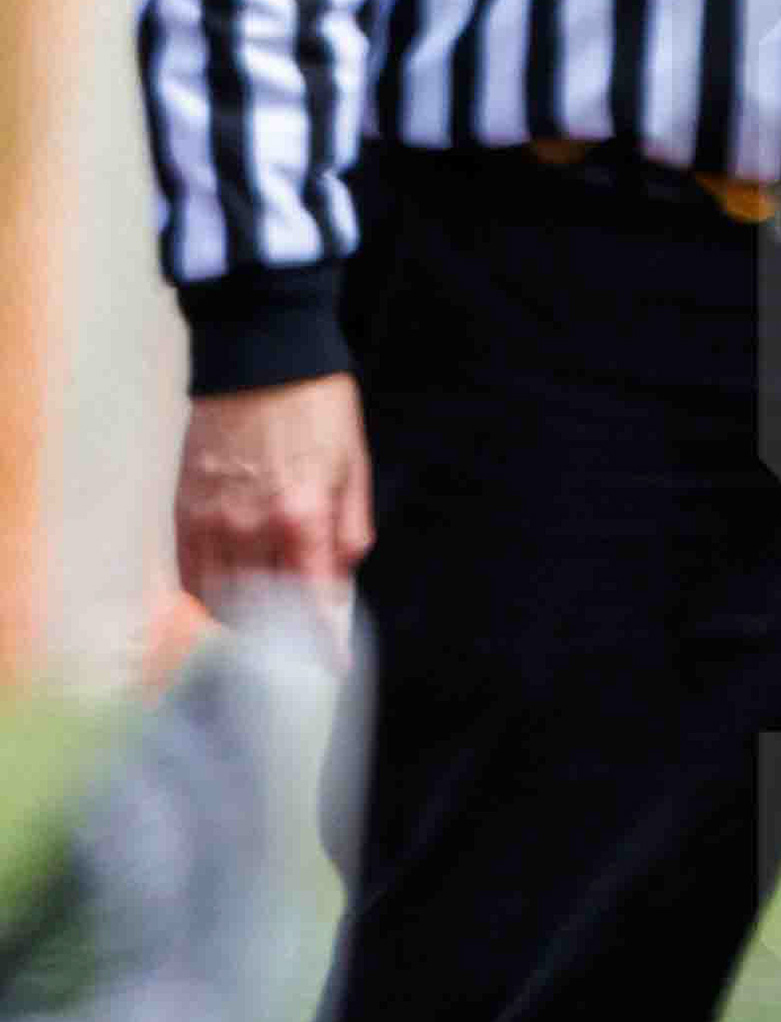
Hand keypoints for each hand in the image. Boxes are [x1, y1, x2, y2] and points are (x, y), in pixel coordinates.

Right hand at [174, 377, 370, 636]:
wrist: (259, 356)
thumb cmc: (317, 411)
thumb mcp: (355, 471)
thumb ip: (349, 533)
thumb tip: (339, 580)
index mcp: (301, 517)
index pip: (309, 601)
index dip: (320, 641)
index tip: (329, 664)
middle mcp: (249, 525)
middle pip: (259, 608)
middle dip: (280, 638)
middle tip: (296, 652)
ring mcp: (209, 516)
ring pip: (218, 595)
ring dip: (242, 621)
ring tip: (265, 632)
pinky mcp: (183, 504)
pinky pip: (189, 567)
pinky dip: (207, 591)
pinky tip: (226, 599)